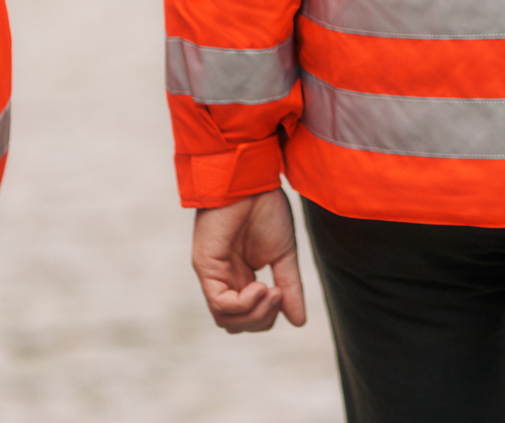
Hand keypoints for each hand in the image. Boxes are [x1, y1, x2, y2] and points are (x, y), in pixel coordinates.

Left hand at [191, 188, 307, 333]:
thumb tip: (299, 322)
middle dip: (262, 320)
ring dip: (254, 313)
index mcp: (241, 278)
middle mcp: (225, 280)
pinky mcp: (205, 266)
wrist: (252, 179)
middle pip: (236, 324)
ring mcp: (213, 275)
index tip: (283, 293)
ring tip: (271, 291)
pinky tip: (260, 287)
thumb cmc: (265, 209)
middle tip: (278, 295)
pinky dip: (243, 303)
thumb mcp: (284, 254)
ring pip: (226, 319)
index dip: (268, 316)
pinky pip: (219, 303)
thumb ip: (289, 287)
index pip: (250, 317)